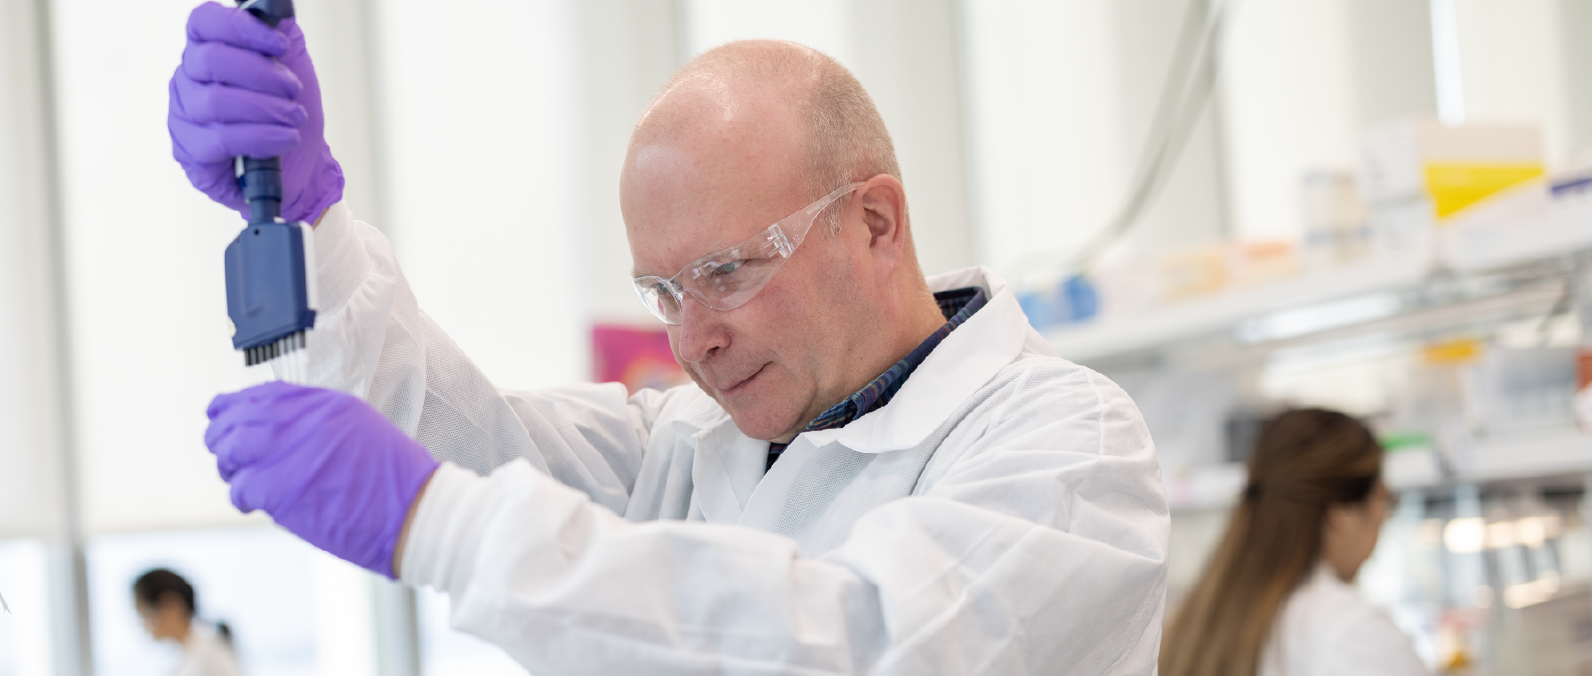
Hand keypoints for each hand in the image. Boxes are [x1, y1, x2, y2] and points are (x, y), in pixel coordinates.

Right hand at [169, 2, 342, 223]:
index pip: (204, 22)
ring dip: (267, 109)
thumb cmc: (290, 114)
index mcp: (208, 50)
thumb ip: (282, 33)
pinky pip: (219, 140)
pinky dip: (261, 137)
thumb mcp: (293, 67)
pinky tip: (284, 138)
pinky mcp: (190, 152)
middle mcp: (188, 79)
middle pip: (211, 60)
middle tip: (292, 91)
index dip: (241, 28)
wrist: (303, 165)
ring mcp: (184, 115)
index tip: (279, 45)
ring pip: (216, 101)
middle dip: (262, 75)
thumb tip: (276, 8)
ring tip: (294, 118)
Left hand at [205, 382, 438, 577]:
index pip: (265, 393)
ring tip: (240, 479)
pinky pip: (239, 487)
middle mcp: (305, 419)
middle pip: (238, 417)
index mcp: (328, 404)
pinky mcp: (279, 486)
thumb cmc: (396, 483)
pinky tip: (252, 503)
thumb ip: (320, 427)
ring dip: (228, 466)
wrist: (416, 512)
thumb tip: (281, 435)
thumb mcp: (363, 432)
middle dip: (222, 436)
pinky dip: (240, 496)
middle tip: (224, 454)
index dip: (235, 405)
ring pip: (231, 448)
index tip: (222, 414)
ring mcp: (290, 450)